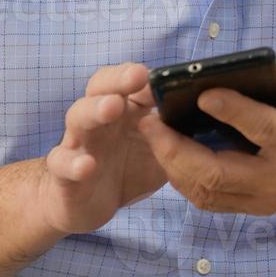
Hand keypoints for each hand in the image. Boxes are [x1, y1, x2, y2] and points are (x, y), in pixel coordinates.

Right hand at [36, 62, 166, 234]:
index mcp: (124, 107)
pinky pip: (62, 163)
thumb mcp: (160, 148)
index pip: (128, 79)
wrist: (86, 202)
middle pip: (102, 87)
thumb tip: (213, 112)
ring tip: (112, 107)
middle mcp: (99, 117)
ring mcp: (79, 141)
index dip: (144, 74)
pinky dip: (73, 162)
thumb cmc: (128, 166)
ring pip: (78, 116)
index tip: (162, 74)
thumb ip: (177, 131)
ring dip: (95, 109)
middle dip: (119, 79)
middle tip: (138, 76)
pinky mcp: (63, 172)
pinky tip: (87, 165)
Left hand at [138, 66, 275, 214]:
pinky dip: (181, 175)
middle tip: (152, 121)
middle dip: (178, 149)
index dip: (233, 111)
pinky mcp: (250, 207)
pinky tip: (167, 151)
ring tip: (152, 132)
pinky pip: (206, 197)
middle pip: (218, 174)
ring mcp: (262, 200)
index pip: (263, 130)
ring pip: (205, 191)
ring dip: (172, 164)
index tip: (204, 92)